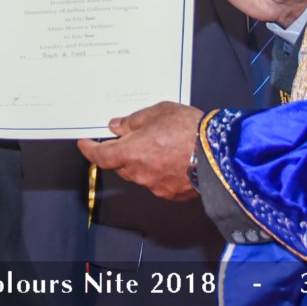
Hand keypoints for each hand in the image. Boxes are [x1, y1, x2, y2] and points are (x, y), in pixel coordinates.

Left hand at [77, 102, 202, 200]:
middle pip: (120, 165)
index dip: (90, 151)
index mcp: (132, 152)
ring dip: (143, 162)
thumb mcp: (160, 112)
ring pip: (140, 174)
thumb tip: (118, 127)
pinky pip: (157, 182)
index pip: (101, 156)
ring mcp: (156, 186)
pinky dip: (160, 172)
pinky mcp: (171, 194)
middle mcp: (140, 173)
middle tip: (132, 138)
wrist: (220, 153)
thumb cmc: (191, 130)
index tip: (86, 145)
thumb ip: (135, 121)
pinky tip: (173, 160)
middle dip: (121, 153)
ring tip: (161, 146)